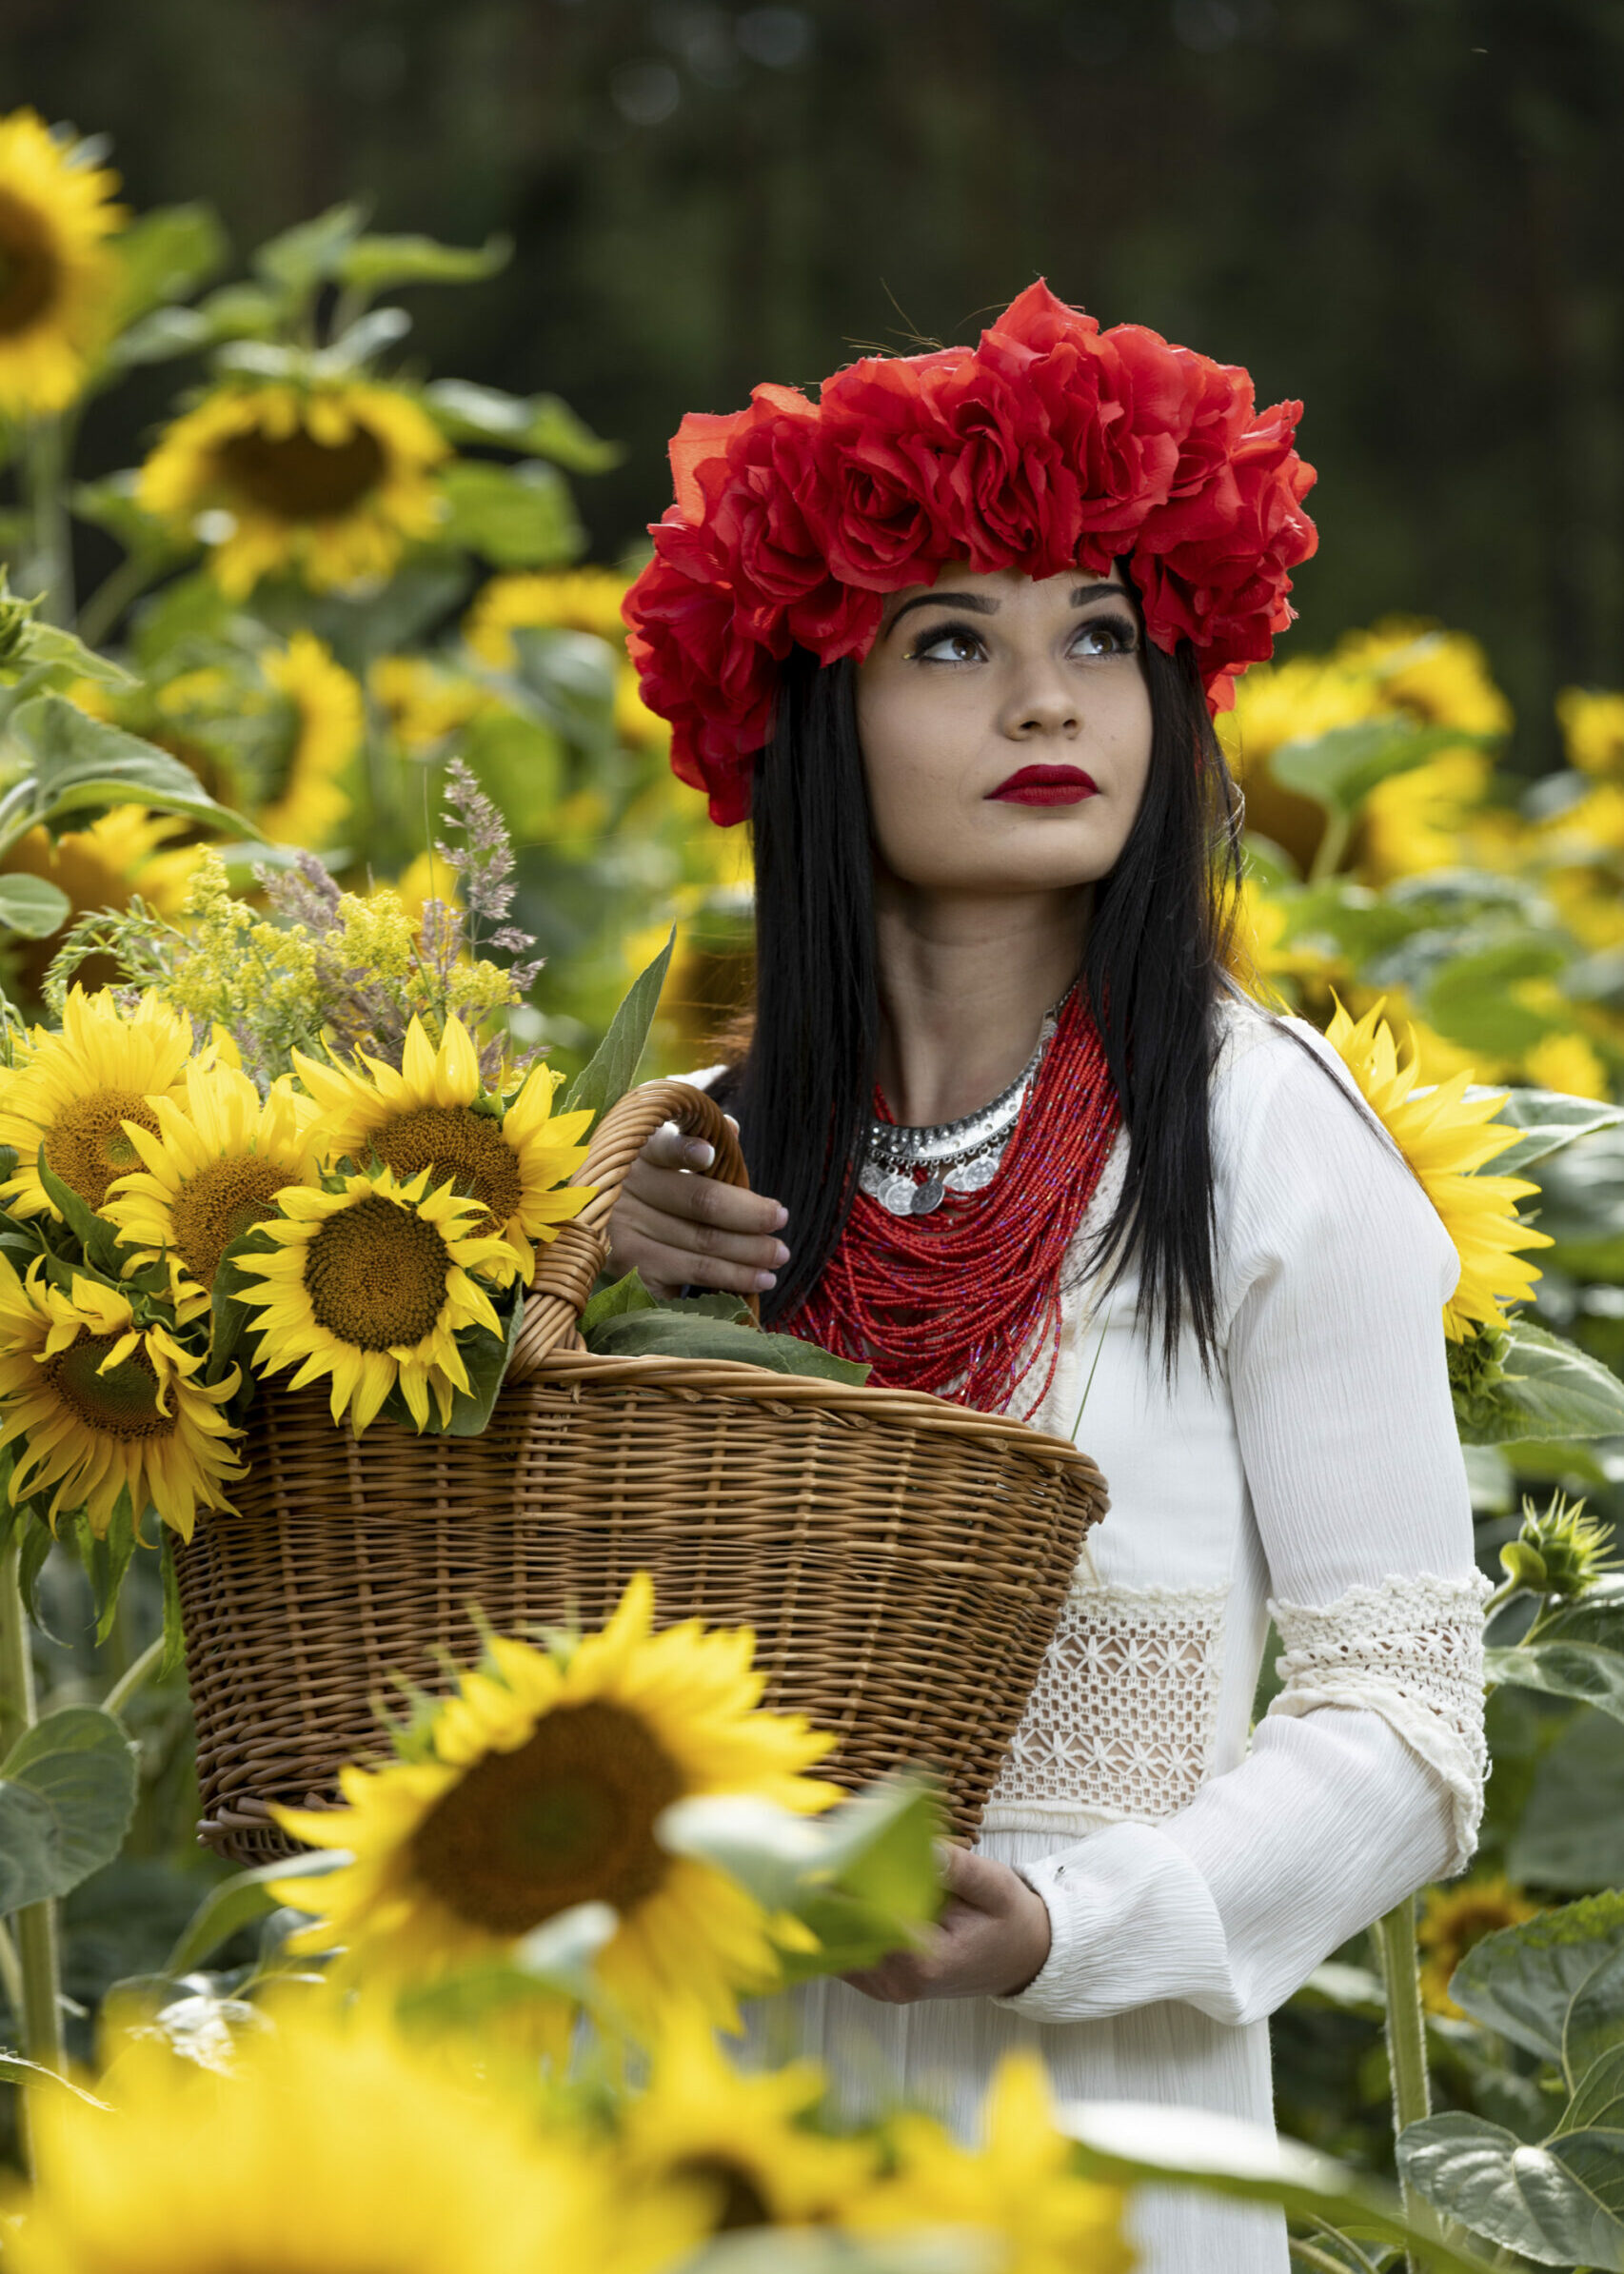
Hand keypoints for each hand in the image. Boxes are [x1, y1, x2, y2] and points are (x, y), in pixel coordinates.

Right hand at [605, 1115, 790, 1300]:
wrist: (610, 1230)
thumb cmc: (657, 1186)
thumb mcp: (670, 1158)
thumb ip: (701, 1140)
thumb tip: (732, 1129)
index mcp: (641, 1154)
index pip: (662, 1148)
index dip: (683, 1151)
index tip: (709, 1154)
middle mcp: (627, 1192)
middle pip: (700, 1202)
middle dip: (750, 1214)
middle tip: (782, 1218)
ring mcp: (626, 1233)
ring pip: (703, 1245)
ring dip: (750, 1253)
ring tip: (779, 1255)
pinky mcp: (632, 1271)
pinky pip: (694, 1276)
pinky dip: (732, 1280)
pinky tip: (757, 1280)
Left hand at [842, 1845, 1051, 2003]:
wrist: (1022, 1958)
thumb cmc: (1009, 1920)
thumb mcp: (995, 1886)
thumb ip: (958, 1869)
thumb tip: (926, 1848)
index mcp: (925, 1963)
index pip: (868, 1920)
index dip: (844, 1884)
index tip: (829, 1848)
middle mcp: (897, 1982)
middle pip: (843, 1932)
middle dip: (827, 1889)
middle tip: (815, 1844)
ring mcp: (884, 1986)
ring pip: (835, 1942)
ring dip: (826, 1901)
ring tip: (821, 1855)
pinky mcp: (877, 1979)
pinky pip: (842, 1947)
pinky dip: (835, 1916)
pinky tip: (834, 1882)